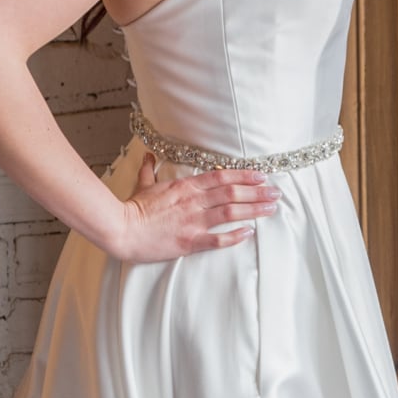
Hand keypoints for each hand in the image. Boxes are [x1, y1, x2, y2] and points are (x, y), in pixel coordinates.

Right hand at [113, 152, 283, 262]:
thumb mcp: (143, 185)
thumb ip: (150, 170)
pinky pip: (218, 238)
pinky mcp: (190, 241)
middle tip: (276, 193)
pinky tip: (249, 232)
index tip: (262, 175)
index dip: (244, 175)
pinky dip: (235, 235)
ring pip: (231, 211)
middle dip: (257, 192)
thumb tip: (148, 156)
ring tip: (271, 208)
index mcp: (185, 187)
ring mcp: (193, 221)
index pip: (222, 177)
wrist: (121, 230)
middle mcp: (194, 201)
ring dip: (254, 209)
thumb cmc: (133, 209)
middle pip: (232, 192)